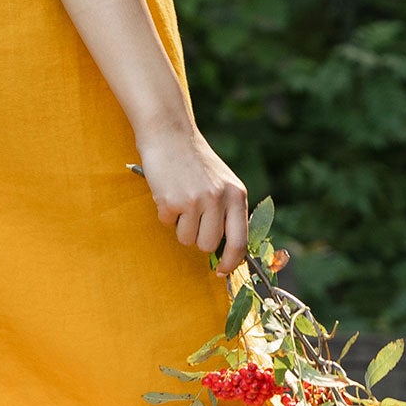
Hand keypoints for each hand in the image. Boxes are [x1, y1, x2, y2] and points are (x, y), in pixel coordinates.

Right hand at [133, 122, 248, 274]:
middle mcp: (219, 199)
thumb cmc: (195, 162)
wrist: (170, 134)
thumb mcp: (222, 183)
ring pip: (187, 239)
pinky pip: (167, 224)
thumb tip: (229, 251)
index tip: (221, 271)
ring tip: (180, 200)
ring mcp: (195, 201)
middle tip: (192, 219)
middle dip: (198, 239)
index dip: (230, 262)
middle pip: (209, 245)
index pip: (240, 242)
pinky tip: (168, 192)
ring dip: (180, 226)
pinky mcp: (172, 201)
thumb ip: (228, 211)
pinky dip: (165, 213)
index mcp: (237, 195)